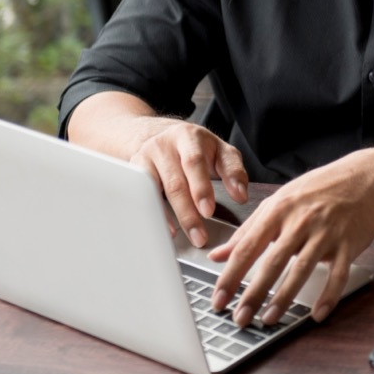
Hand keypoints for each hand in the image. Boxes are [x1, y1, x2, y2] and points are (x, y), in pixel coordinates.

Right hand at [128, 118, 248, 247]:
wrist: (162, 136)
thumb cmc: (197, 148)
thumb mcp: (221, 151)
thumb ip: (234, 170)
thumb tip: (241, 195)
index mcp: (189, 137)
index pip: (194, 162)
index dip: (201, 188)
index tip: (208, 211)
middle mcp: (164, 145)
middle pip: (175, 182)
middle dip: (188, 212)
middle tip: (200, 236)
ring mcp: (145, 158)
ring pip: (155, 192)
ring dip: (171, 218)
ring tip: (186, 237)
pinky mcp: (132, 172)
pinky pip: (141, 197)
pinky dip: (154, 215)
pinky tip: (166, 230)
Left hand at [207, 149, 373, 326]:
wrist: (363, 178)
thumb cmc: (318, 189)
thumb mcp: (278, 201)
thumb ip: (247, 230)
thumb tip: (217, 255)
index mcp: (279, 210)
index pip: (247, 247)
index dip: (230, 276)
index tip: (218, 299)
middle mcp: (301, 221)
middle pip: (272, 262)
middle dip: (253, 293)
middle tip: (240, 318)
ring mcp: (326, 233)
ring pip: (302, 270)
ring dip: (284, 298)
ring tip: (269, 319)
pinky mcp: (348, 244)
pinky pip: (337, 275)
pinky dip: (328, 296)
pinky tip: (317, 314)